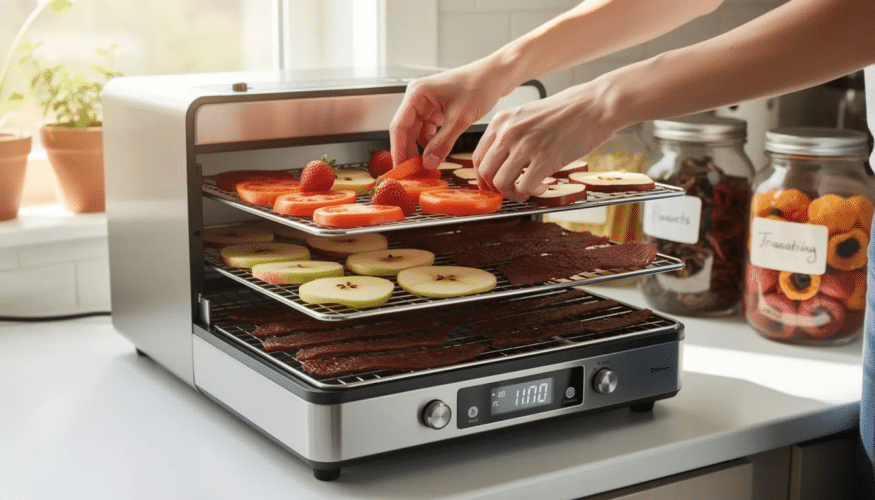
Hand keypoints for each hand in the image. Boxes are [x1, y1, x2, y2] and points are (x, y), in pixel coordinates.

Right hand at [389, 60, 507, 171]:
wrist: (497, 75)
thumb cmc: (479, 85)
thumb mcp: (460, 118)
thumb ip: (442, 143)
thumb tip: (427, 164)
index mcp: (417, 94)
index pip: (399, 126)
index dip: (398, 150)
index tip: (401, 170)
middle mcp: (418, 98)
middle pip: (406, 132)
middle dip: (409, 153)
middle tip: (413, 175)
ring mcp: (427, 105)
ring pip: (416, 134)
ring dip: (421, 151)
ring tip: (426, 169)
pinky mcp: (436, 111)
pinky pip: (428, 132)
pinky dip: (432, 145)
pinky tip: (437, 155)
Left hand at [474, 84, 616, 200]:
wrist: (595, 105)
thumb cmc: (568, 110)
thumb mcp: (528, 114)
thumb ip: (512, 134)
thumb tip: (504, 160)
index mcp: (502, 121)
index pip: (479, 157)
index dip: (483, 177)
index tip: (492, 185)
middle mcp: (508, 133)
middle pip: (485, 173)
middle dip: (496, 189)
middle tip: (510, 191)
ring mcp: (525, 146)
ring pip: (501, 183)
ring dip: (513, 194)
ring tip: (528, 190)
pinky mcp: (544, 159)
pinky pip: (525, 187)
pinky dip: (533, 192)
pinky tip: (544, 185)